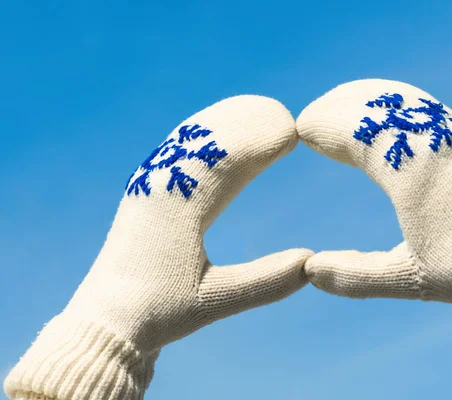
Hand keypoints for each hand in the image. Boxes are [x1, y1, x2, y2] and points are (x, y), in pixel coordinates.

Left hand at [4, 95, 312, 399]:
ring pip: (191, 138)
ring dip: (226, 122)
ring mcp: (150, 184)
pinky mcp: (147, 191)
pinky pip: (179, 149)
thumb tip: (311, 261)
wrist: (106, 319)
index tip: (293, 131)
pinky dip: (207, 135)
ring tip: (260, 112)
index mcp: (177, 207)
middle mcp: (160, 185)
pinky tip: (222, 132)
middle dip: (248, 123)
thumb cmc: (158, 312)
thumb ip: (264, 282)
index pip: (225, 159)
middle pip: (208, 138)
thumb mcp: (214, 301)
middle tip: (284, 116)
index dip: (260, 140)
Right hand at [296, 79, 451, 396]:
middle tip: (311, 120)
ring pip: (401, 99)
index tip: (299, 131)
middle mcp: (433, 142)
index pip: (356, 131)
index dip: (323, 127)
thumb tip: (308, 270)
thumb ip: (354, 275)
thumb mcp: (407, 276)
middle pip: (376, 105)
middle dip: (337, 108)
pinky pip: (422, 105)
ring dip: (365, 100)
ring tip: (339, 110)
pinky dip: (393, 104)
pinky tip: (383, 116)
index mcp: (412, 171)